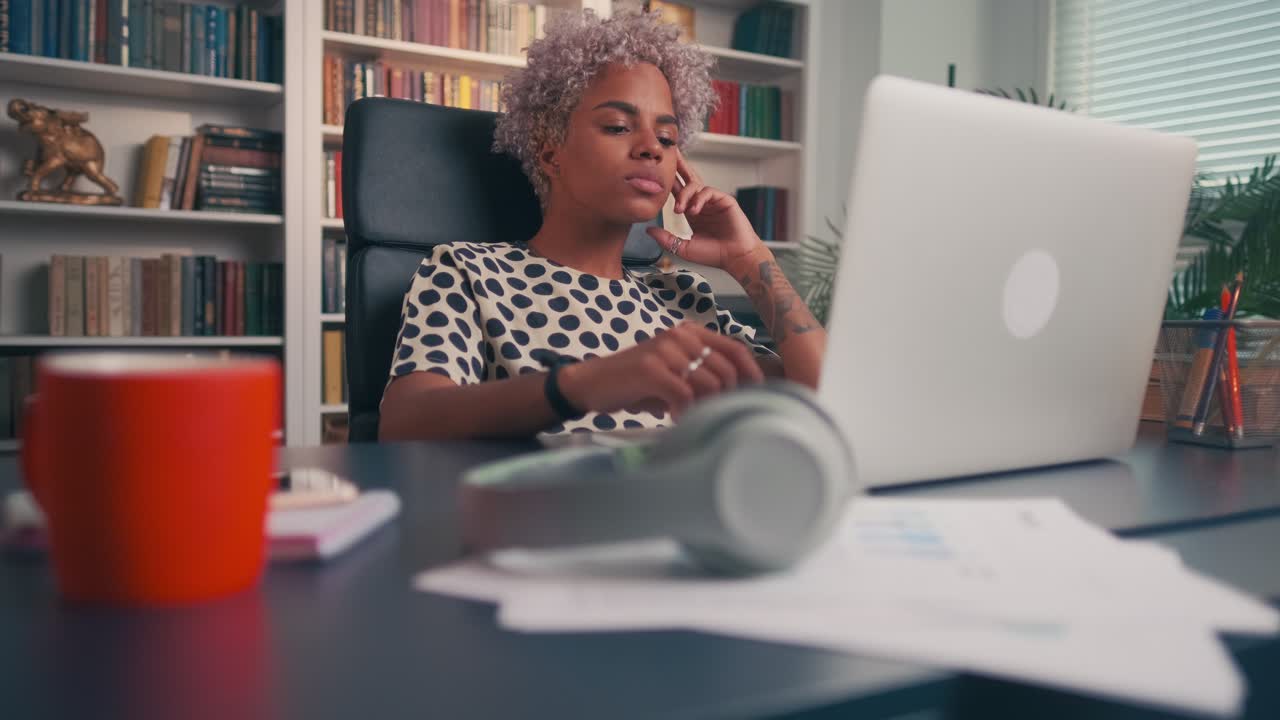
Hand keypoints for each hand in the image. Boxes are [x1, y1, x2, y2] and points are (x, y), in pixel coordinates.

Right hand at [559, 322, 764, 418]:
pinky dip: (683, 412)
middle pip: (726, 370)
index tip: (755, 396)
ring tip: (687, 416)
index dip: (751, 374)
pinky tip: (672, 416)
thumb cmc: (636, 382)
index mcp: (689, 332)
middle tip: (709, 414)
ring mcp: (665, 350)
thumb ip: (702, 375)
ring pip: (709, 384)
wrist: (591, 382)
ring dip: (703, 407)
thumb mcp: (673, 371)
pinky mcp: (650, 368)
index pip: (735, 349)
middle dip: (724, 398)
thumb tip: (738, 394)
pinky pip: (684, 395)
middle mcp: (680, 336)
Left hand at [645, 148, 764, 272]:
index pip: (678, 192)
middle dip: (678, 167)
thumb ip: (666, 238)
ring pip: (696, 185)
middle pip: (688, 179)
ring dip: (684, 194)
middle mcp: (702, 203)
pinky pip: (708, 191)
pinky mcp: (725, 200)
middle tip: (669, 154)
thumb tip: (648, 229)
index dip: (668, 182)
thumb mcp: (682, 248)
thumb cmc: (713, 254)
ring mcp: (713, 201)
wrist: (735, 258)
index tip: (655, 174)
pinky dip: (699, 199)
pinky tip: (694, 211)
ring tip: (679, 208)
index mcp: (692, 212)